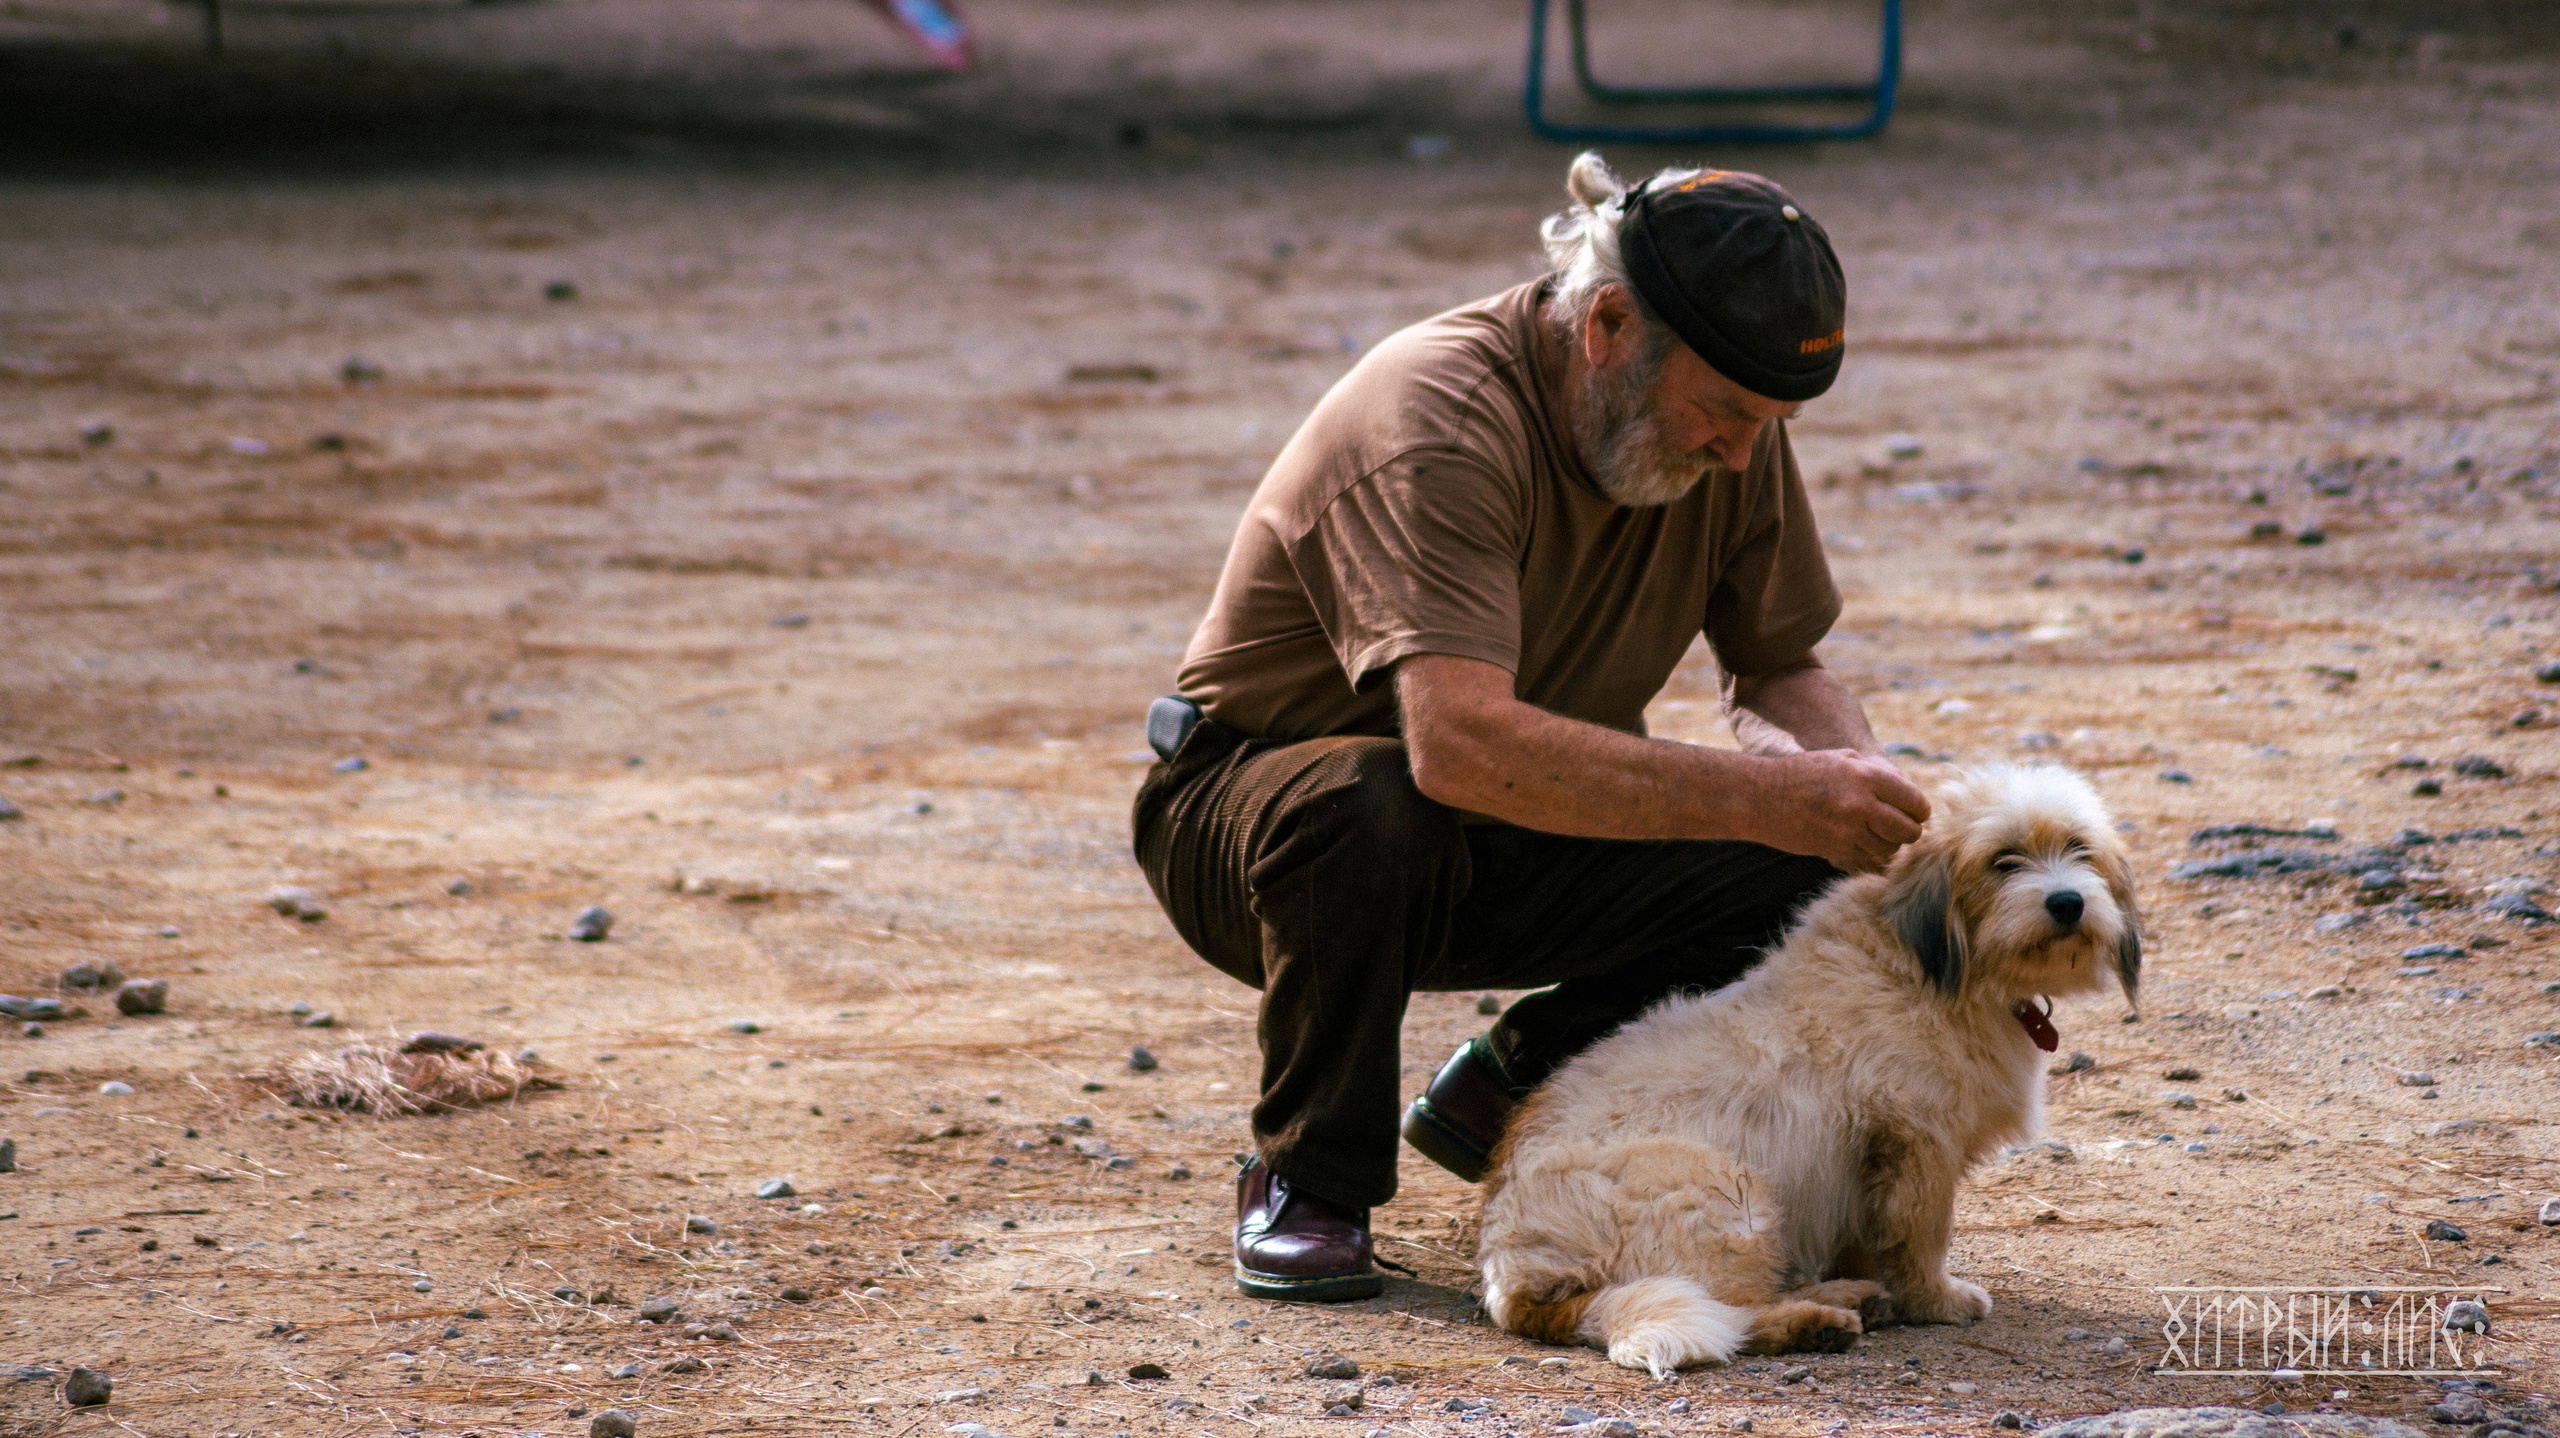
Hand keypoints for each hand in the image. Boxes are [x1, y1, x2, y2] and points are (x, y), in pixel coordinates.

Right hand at [1757, 749, 1929, 872]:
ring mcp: (1849, 830)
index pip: (1915, 801)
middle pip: (1909, 830)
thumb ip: (1877, 774)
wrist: (1760, 797)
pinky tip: (1858, 841)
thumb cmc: (1802, 773)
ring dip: (1888, 845)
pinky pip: (1868, 859)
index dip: (1919, 810)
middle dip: (1909, 831)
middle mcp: (1862, 804)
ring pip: (1891, 849)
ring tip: (1876, 834)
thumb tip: (1908, 792)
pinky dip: (1869, 854)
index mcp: (1867, 776)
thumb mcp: (1842, 759)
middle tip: (1900, 828)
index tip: (1914, 813)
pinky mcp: (1836, 849)